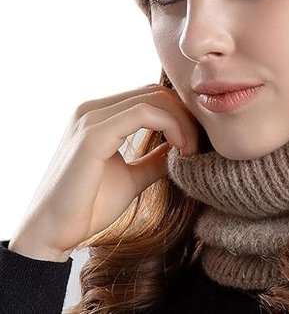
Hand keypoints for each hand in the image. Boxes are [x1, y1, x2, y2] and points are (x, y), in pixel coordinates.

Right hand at [8, 84, 198, 261]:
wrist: (52, 234)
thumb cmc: (88, 206)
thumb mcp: (132, 177)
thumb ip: (155, 158)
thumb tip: (181, 147)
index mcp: (100, 115)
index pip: (151, 97)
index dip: (179, 114)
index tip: (194, 143)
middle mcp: (93, 109)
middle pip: (155, 93)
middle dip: (184, 115)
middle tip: (197, 145)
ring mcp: (90, 118)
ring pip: (153, 99)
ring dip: (181, 121)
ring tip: (190, 150)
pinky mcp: (93, 134)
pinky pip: (143, 113)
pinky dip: (171, 126)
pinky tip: (180, 149)